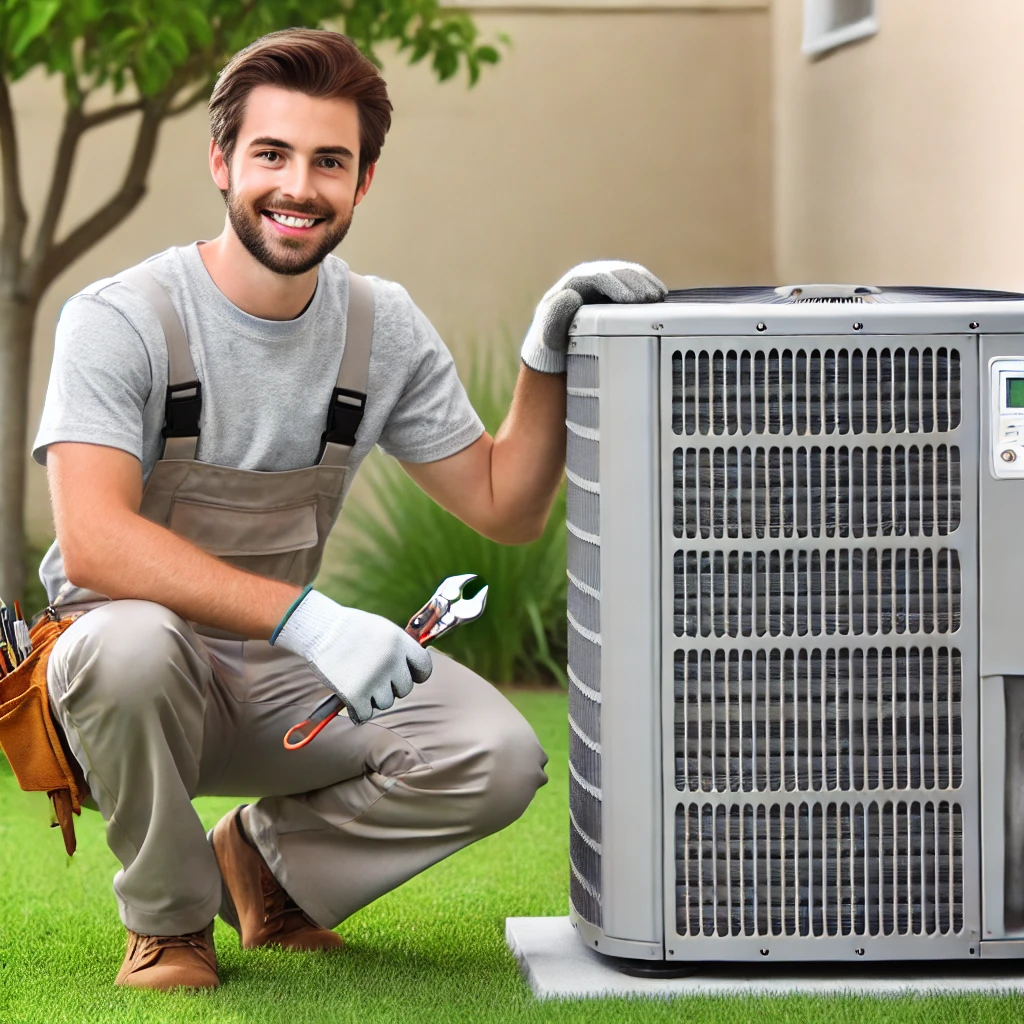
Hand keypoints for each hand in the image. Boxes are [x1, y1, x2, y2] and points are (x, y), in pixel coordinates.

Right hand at [270, 589, 432, 723]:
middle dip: (391, 687)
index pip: (425, 667)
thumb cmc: (349, 628)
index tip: (406, 676)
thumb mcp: (381, 629)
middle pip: (404, 689)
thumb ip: (399, 648)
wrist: (320, 629)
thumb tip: (412, 669)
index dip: (416, 674)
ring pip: (385, 703)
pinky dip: (358, 712)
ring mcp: (375, 679)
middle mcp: (392, 661)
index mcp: (401, 642)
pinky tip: (351, 702)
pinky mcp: (356, 694)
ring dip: (373, 698)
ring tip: (358, 682)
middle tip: (373, 677)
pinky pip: (365, 714)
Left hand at [520, 260, 666, 374]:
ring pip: (628, 274)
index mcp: (573, 283)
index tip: (632, 299)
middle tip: (650, 299)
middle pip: (616, 272)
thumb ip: (556, 315)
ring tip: (659, 297)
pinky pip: (634, 282)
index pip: (598, 277)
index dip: (617, 285)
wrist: (559, 348)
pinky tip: (659, 295)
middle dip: (636, 283)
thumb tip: (571, 295)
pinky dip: (647, 286)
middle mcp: (589, 278)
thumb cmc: (553, 341)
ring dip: (645, 283)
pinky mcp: (615, 291)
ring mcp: (603, 283)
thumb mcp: (549, 332)